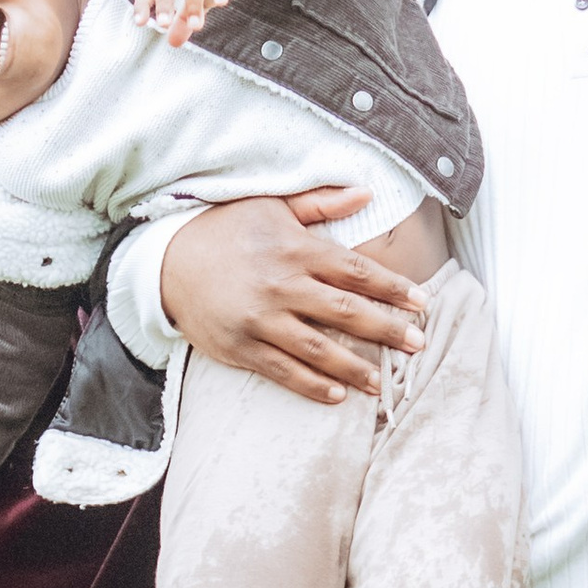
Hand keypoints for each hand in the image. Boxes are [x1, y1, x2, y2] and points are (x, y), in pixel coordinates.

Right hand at [156, 190, 425, 405]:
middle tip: (418, 345)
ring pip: (318, 350)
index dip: (393, 288)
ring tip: (382, 382)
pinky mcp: (241, 347)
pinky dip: (313, 386)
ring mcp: (260, 320)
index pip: (356, 271)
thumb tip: (367, 192)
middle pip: (346, 312)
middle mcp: (281, 286)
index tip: (422, 303)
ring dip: (355, 368)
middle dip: (387, 330)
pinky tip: (338, 395)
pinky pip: (283, 372)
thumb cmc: (226, 228)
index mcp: (295, 249)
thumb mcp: (272, 206)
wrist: (166, 260)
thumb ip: (321, 203)